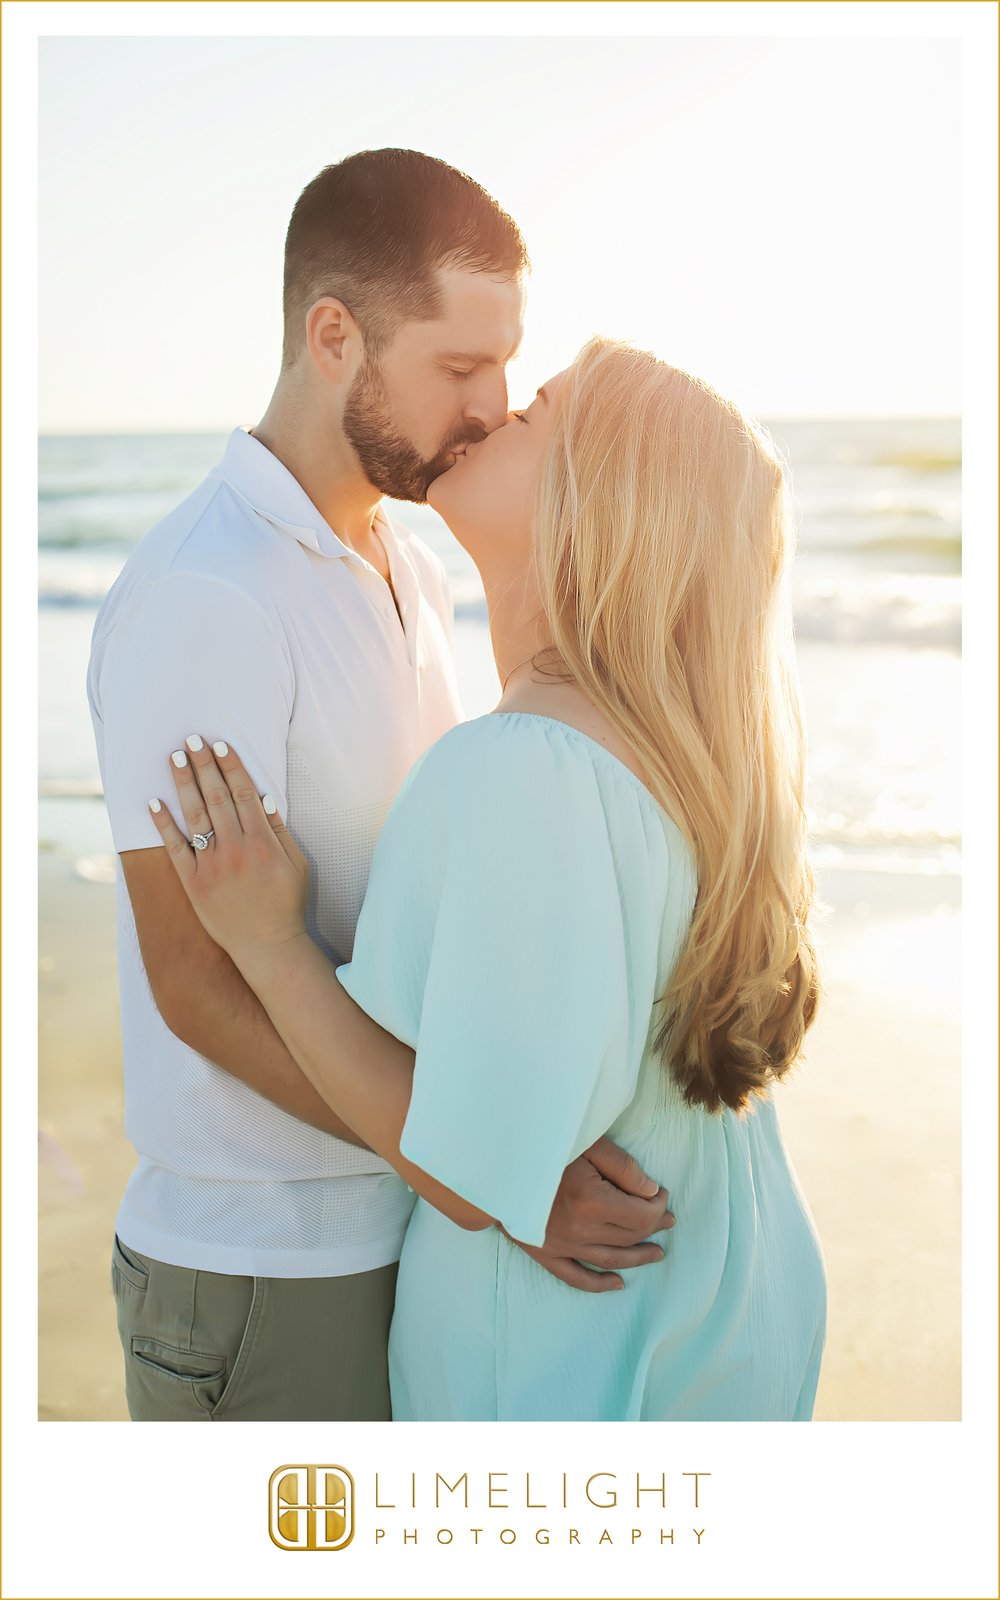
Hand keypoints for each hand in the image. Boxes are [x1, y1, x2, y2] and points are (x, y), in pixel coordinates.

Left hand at [147, 736, 308, 964]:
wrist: (268, 946)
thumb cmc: (286, 904)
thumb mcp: (297, 865)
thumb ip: (280, 832)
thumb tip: (265, 798)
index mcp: (262, 842)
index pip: (244, 794)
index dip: (231, 767)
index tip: (221, 746)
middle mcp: (235, 849)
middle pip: (216, 797)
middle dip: (204, 765)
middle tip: (192, 740)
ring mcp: (212, 866)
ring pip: (195, 816)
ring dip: (183, 784)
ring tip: (174, 757)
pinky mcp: (193, 883)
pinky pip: (174, 849)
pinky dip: (163, 825)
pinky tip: (154, 803)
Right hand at [507, 1136, 674, 1293]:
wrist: (495, 1166)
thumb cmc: (544, 1147)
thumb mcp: (588, 1144)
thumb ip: (623, 1167)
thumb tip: (652, 1192)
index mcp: (592, 1201)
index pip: (640, 1214)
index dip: (658, 1206)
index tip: (662, 1194)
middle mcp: (579, 1229)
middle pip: (629, 1236)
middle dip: (653, 1227)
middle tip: (667, 1220)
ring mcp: (561, 1245)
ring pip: (610, 1259)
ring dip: (638, 1258)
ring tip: (657, 1254)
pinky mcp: (544, 1252)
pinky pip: (576, 1276)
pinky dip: (598, 1284)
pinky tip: (617, 1284)